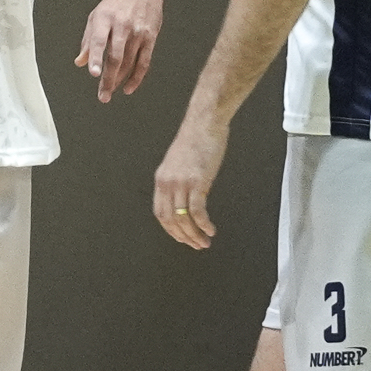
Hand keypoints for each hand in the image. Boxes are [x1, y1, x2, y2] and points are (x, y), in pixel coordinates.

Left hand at [75, 0, 165, 102]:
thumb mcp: (96, 15)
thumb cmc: (116, 3)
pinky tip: (128, 87)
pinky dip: (136, 77)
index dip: (96, 58)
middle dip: (108, 79)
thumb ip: (88, 40)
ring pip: (129, 62)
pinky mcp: (151, 37)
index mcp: (104, 18)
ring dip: (119, 80)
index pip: (99, 40)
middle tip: (102, 96)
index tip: (93, 73)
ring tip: (109, 92)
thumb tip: (80, 62)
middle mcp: (122, 25)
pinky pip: (144, 62)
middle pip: (115, 56)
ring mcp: (138, 32)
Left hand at [151, 110, 227, 249]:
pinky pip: (197, 211)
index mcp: (161, 180)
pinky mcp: (197, 182)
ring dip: (194, 234)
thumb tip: (187, 198)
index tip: (182, 238)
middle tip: (195, 246)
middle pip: (170, 220)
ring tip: (204, 242)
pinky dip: (203, 224)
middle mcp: (167, 183)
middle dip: (183, 237)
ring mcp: (181, 183)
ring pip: (183, 218)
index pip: (160, 213)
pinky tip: (210, 230)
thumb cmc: (196, 141)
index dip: (171, 229)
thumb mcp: (180, 164)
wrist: (204, 124)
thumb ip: (179, 181)